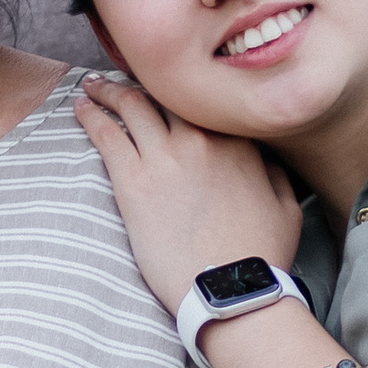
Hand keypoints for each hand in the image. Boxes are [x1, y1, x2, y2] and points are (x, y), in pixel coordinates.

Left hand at [73, 76, 301, 319]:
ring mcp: (166, 157)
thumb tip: (262, 160)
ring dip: (107, 90)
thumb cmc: (262, 255)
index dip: (180, 88)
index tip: (167, 85)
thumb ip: (274, 173)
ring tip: (91, 85)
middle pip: (163, 92)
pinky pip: (106, 134)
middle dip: (139, 79)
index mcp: (238, 140)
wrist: (232, 291)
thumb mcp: (287, 207)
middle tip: (119, 77)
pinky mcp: (134, 182)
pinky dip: (90, 116)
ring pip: (130, 104)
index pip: (202, 99)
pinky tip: (79, 107)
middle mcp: (201, 138)